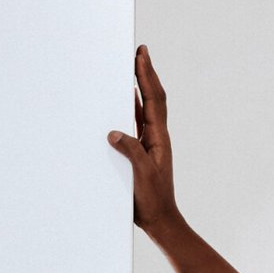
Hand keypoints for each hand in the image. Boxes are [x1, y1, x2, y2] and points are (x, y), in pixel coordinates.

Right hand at [107, 44, 179, 238]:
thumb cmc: (153, 201)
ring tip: (131, 66)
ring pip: (144, 108)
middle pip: (152, 97)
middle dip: (146, 73)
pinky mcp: (141, 152)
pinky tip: (125, 98)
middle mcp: (156, 137)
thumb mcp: (143, 175)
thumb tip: (114, 132)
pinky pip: (136, 123)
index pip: (153, 99)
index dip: (147, 76)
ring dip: (139, 86)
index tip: (141, 54)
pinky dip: (131, 106)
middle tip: (139, 51)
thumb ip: (131, 152)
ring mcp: (149, 143)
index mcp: (158, 138)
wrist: (159, 221)